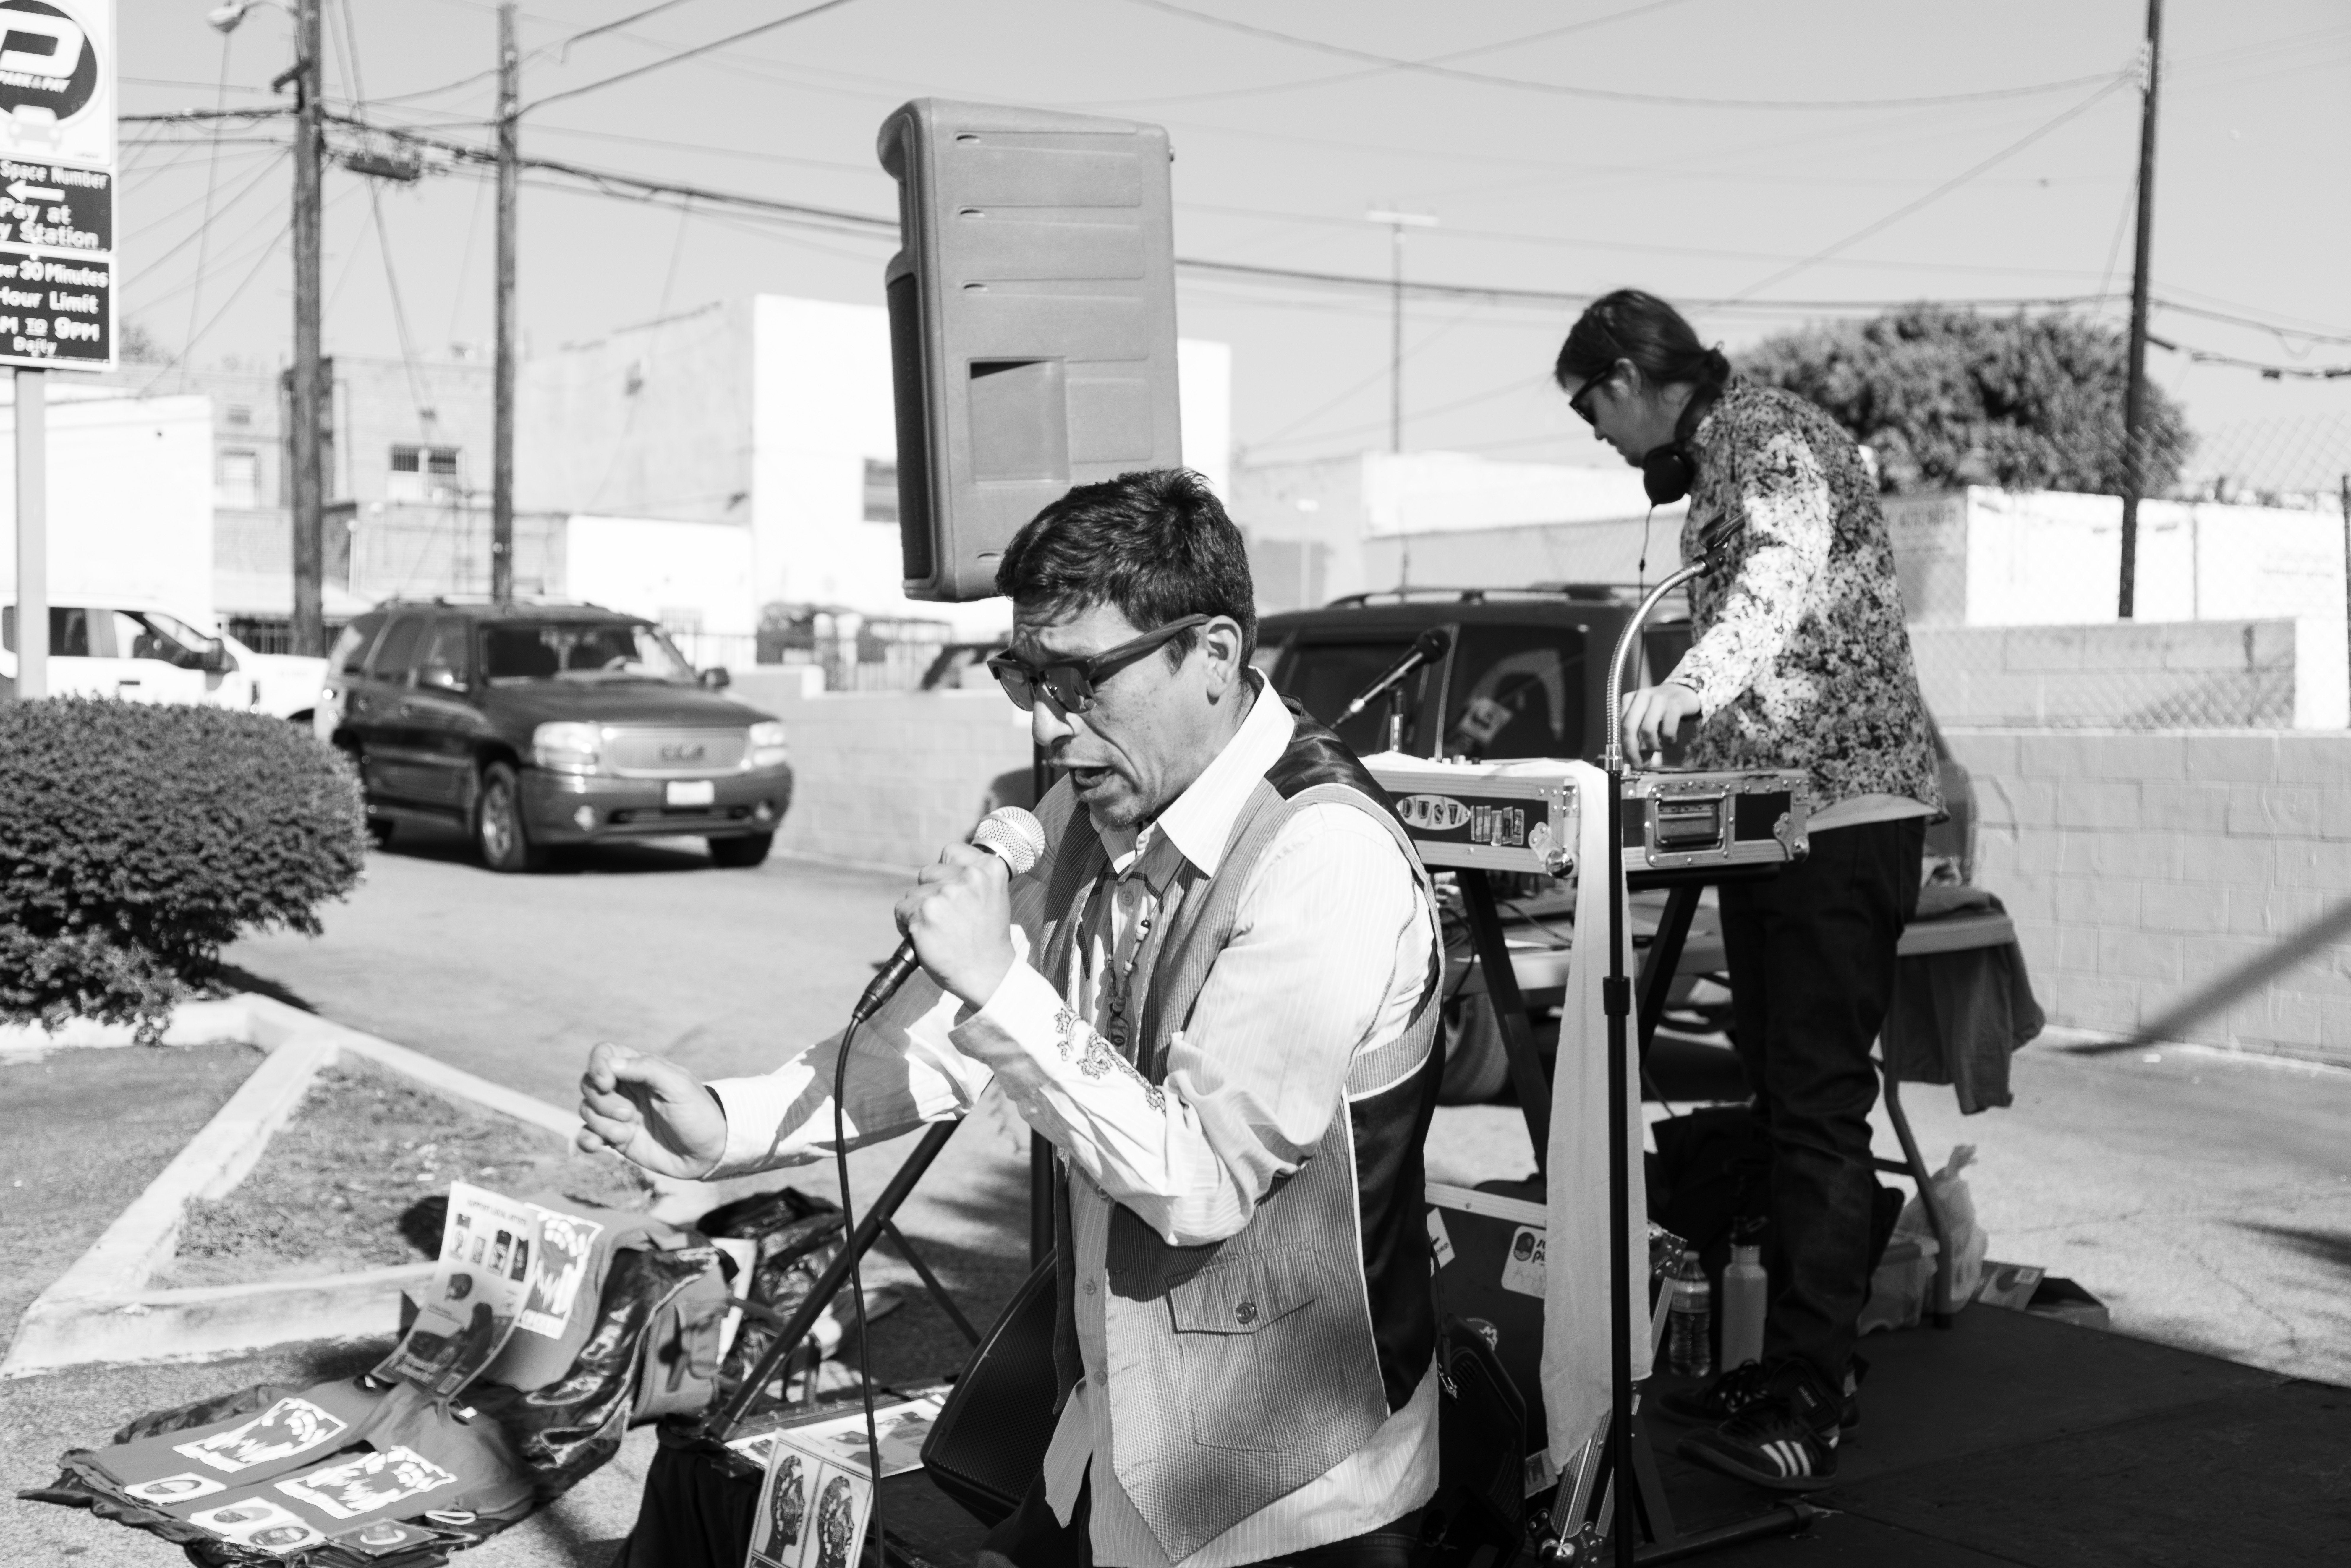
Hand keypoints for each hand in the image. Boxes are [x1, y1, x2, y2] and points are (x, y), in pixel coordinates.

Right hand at [576, 1041, 726, 1178]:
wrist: (707, 1152)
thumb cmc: (697, 1113)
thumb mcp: (678, 1086)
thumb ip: (647, 1069)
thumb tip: (611, 1063)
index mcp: (640, 1069)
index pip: (604, 1054)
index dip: (598, 1066)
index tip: (607, 1083)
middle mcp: (626, 1089)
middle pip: (589, 1083)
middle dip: (602, 1101)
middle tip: (628, 1114)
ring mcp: (618, 1114)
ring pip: (587, 1110)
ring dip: (601, 1123)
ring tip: (626, 1133)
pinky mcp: (616, 1138)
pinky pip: (587, 1135)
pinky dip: (586, 1140)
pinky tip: (597, 1146)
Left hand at [894, 841, 1015, 1009]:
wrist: (987, 974)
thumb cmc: (987, 939)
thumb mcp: (992, 897)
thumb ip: (973, 877)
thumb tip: (944, 867)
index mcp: (990, 869)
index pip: (951, 852)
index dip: (947, 873)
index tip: (954, 891)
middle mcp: (969, 877)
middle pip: (928, 872)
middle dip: (931, 892)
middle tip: (947, 917)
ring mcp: (946, 894)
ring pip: (914, 893)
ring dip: (919, 911)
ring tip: (939, 930)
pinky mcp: (925, 913)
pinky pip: (902, 910)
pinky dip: (907, 924)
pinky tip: (926, 937)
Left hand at [1618, 681, 1702, 760]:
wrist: (1685, 693)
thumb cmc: (1663, 709)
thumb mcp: (1647, 720)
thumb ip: (1640, 739)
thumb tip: (1638, 763)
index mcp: (1630, 699)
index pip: (1621, 727)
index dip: (1625, 748)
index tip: (1631, 761)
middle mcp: (1641, 696)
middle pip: (1629, 728)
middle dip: (1633, 750)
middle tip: (1640, 763)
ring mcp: (1658, 698)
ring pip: (1647, 729)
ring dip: (1652, 745)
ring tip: (1658, 748)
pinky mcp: (1674, 704)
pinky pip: (1667, 729)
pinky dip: (1668, 740)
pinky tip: (1670, 740)